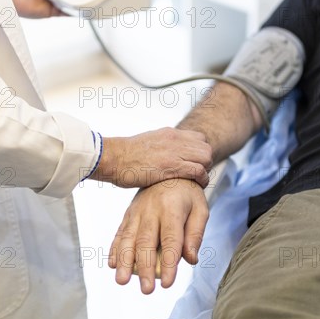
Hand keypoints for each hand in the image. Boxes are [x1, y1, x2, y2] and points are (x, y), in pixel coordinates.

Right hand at [91, 128, 212, 187]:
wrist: (113, 157)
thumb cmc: (124, 155)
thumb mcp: (147, 143)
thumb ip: (160, 147)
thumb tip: (164, 156)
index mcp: (169, 133)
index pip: (199, 138)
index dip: (200, 152)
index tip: (194, 163)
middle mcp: (175, 140)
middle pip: (206, 147)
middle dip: (205, 162)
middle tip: (197, 173)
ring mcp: (175, 152)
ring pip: (206, 157)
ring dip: (205, 170)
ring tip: (198, 180)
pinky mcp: (172, 166)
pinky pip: (199, 171)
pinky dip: (202, 179)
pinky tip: (197, 185)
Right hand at [109, 179, 209, 293]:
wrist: (169, 171)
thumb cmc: (188, 194)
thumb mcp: (201, 209)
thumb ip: (196, 234)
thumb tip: (190, 259)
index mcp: (172, 208)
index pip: (170, 239)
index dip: (169, 262)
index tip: (168, 283)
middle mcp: (151, 210)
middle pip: (146, 242)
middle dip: (145, 268)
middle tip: (147, 290)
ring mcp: (137, 211)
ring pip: (128, 238)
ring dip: (124, 261)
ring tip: (122, 280)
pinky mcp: (128, 214)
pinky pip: (120, 233)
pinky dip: (115, 249)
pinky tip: (112, 264)